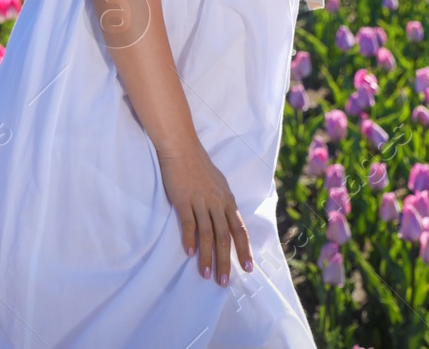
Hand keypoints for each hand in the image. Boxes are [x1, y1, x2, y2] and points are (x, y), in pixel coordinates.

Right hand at [157, 142, 251, 285]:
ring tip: (206, 274)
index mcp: (227, 200)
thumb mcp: (218, 184)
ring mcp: (200, 201)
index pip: (239, 229)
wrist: (181, 147)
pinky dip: (189, 239)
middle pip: (224, 237)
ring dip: (207, 257)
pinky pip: (188, 223)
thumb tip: (228, 221)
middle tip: (224, 281)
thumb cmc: (199, 165)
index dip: (244, 250)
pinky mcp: (183, 200)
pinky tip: (189, 253)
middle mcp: (217, 203)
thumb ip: (223, 203)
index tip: (247, 268)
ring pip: (207, 235)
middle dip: (225, 261)